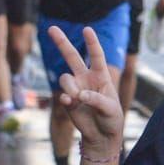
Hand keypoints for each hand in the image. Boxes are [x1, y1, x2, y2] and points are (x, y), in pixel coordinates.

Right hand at [47, 26, 125, 154]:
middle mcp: (86, 79)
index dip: (92, 43)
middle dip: (61, 42)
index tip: (87, 29)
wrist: (101, 136)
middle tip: (51, 28)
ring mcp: (75, 88)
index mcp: (101, 76)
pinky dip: (67, 98)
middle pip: (72, 57)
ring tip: (79, 98)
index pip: (96, 56)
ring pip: (65, 78)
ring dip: (71, 87)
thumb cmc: (111, 118)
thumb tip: (79, 94)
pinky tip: (71, 103)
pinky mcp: (68, 100)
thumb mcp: (110, 108)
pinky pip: (63, 94)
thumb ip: (96, 99)